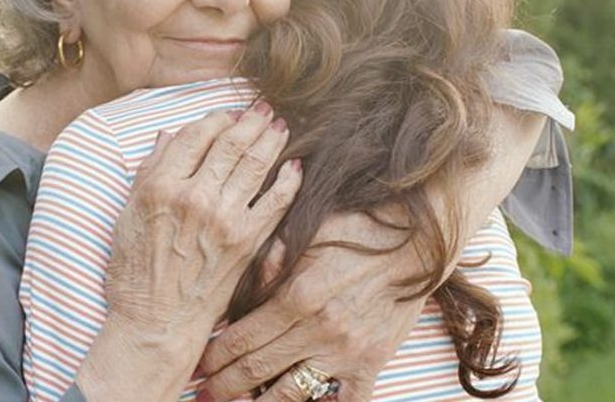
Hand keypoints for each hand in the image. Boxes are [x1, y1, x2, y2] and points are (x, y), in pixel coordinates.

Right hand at [77, 103, 303, 401]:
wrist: (156, 323)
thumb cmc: (134, 273)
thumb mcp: (127, 216)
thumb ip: (148, 172)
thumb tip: (169, 135)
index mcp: (160, 187)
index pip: (194, 135)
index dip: (215, 118)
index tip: (226, 113)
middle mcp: (194, 197)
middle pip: (230, 143)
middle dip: (250, 120)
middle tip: (264, 107)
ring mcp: (224, 219)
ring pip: (255, 164)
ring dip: (272, 139)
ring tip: (281, 126)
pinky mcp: (247, 241)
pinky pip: (275, 201)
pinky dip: (288, 180)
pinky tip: (295, 167)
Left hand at [196, 211, 424, 401]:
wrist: (417, 239)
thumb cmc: (355, 229)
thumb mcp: (304, 234)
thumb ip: (269, 263)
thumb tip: (237, 289)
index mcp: (295, 297)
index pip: (241, 338)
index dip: (215, 357)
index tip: (197, 367)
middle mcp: (317, 330)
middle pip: (257, 370)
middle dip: (224, 386)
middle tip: (203, 396)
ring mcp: (345, 352)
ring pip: (292, 393)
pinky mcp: (372, 363)